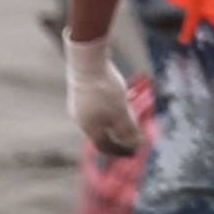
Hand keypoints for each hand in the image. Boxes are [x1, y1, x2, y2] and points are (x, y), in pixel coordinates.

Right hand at [62, 26, 140, 157]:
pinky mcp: (80, 89)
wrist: (87, 61)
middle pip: (100, 132)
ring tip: (129, 115)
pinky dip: (109, 106)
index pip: (104, 146)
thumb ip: (127, 130)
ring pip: (98, 117)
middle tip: (132, 136)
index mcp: (89, 128)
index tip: (133, 153)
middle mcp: (80, 118)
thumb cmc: (104, 89)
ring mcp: (78, 103)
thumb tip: (135, 144)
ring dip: (114, 120)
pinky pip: (97, 104)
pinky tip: (120, 96)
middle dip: (117, 136)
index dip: (120, 151)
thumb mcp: (121, 112)